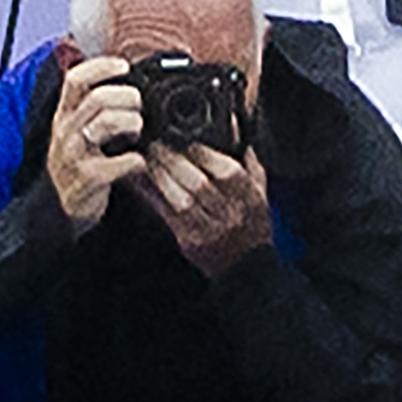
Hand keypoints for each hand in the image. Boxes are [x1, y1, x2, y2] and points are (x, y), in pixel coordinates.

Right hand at [46, 54, 147, 231]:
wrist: (66, 204)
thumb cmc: (81, 159)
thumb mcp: (78, 127)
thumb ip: (95, 103)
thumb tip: (127, 76)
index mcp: (64, 114)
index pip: (75, 80)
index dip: (101, 67)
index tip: (125, 66)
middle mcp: (66, 130)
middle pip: (99, 98)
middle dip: (129, 97)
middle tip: (140, 107)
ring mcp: (75, 154)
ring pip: (108, 122)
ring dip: (133, 123)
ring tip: (137, 133)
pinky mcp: (88, 178)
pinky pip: (122, 161)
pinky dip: (137, 160)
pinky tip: (138, 161)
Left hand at [138, 141, 272, 276]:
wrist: (247, 268)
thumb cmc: (255, 228)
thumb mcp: (263, 193)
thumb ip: (252, 164)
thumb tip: (240, 133)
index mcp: (250, 197)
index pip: (226, 170)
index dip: (202, 152)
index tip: (183, 136)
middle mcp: (230, 213)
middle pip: (200, 183)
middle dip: (175, 161)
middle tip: (156, 143)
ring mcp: (208, 228)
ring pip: (181, 199)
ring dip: (160, 177)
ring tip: (146, 158)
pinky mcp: (188, 240)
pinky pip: (166, 214)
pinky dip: (150, 196)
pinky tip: (138, 182)